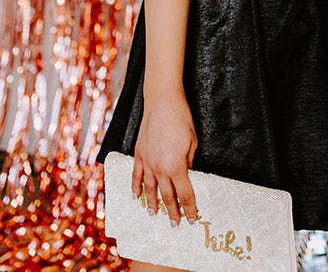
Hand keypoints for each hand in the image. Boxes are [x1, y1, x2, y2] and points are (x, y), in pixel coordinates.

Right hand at [131, 91, 197, 226]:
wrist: (162, 103)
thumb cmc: (181, 120)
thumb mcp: (193, 142)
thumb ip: (189, 162)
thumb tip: (188, 174)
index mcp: (176, 167)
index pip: (184, 194)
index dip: (189, 208)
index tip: (192, 219)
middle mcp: (159, 169)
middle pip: (167, 196)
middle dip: (172, 212)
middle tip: (175, 224)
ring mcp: (147, 162)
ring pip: (149, 189)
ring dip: (152, 204)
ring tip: (154, 215)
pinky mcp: (139, 153)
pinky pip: (136, 175)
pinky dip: (135, 187)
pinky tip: (135, 196)